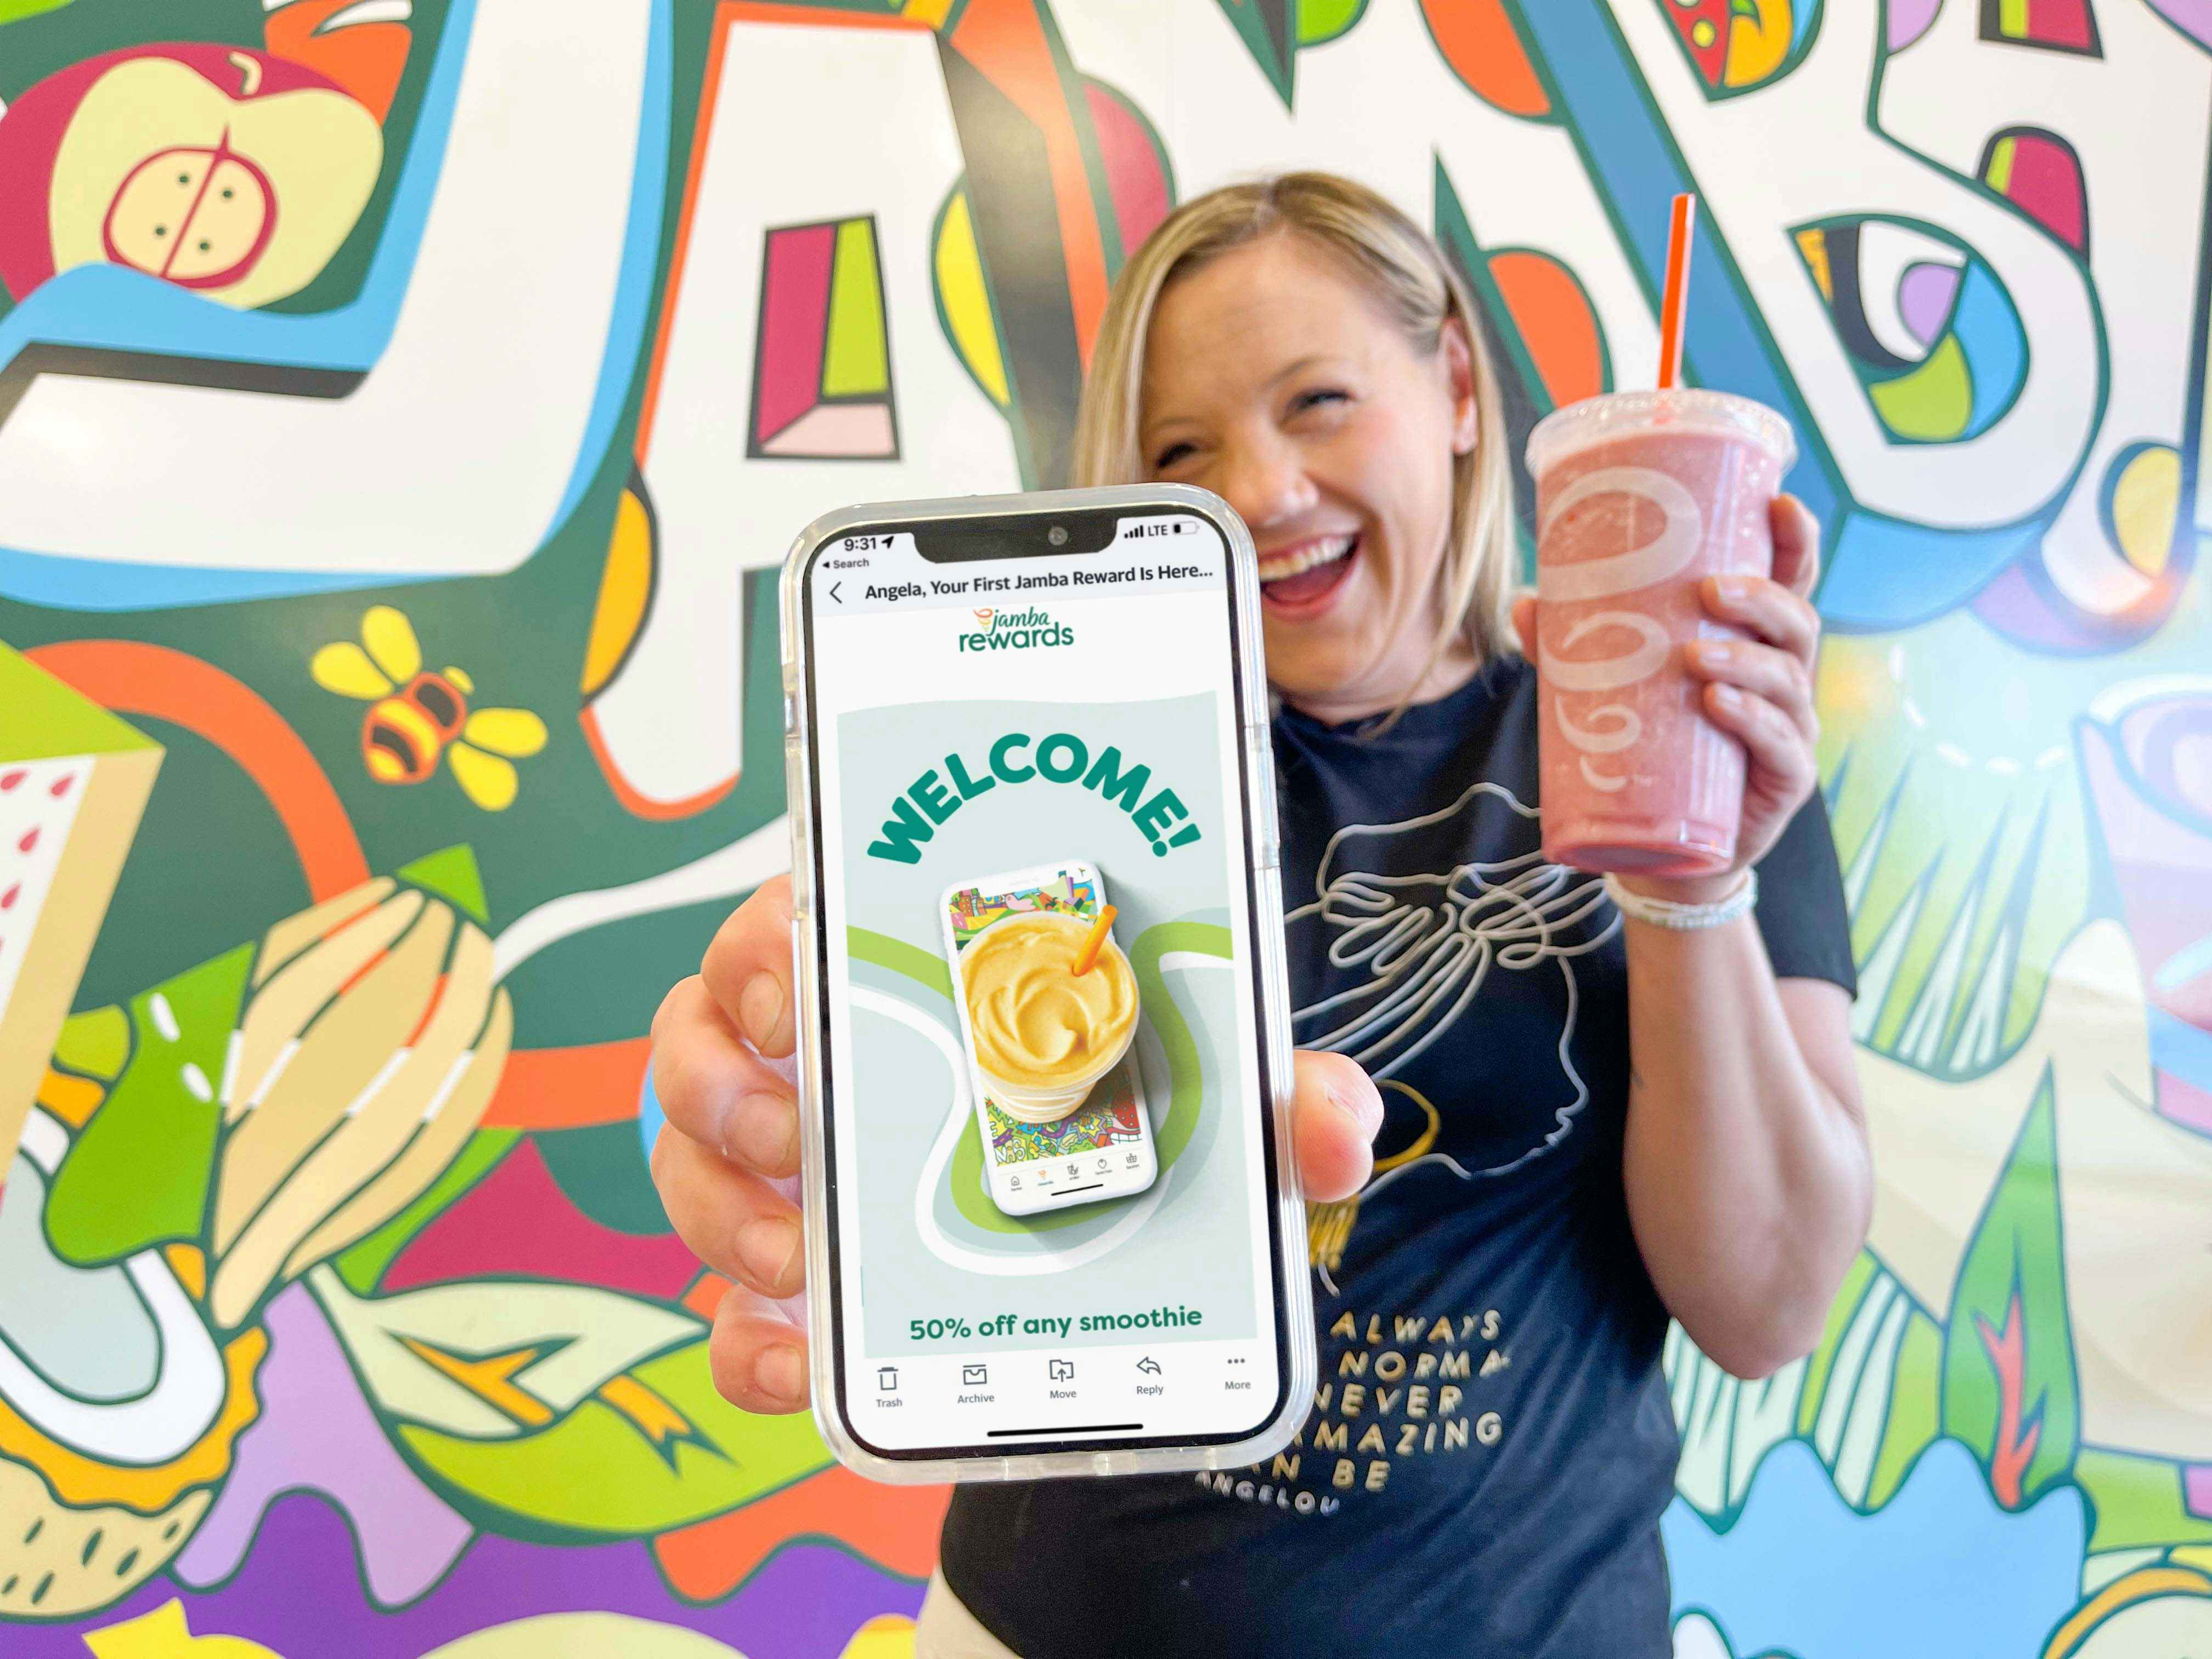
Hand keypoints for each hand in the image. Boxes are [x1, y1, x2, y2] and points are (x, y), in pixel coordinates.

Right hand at [648, 874, 1384, 1414]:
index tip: (800, 995)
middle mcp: (826, 1049)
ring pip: (690, 1154)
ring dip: (715, 1201)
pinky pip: (728, 1298)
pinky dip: (742, 1336)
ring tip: (795, 1252)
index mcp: (908, 962)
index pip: (794, 913)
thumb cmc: (1152, 1111)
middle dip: (716, 1080)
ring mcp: (796, 1160)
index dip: (767, 942)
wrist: (1135, 1235)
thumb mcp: (1225, 1095)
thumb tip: (1335, 1121)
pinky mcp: (799, 1267)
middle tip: (788, 1132)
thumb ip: (1287, 1095)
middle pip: (707, 1028)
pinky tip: (795, 1360)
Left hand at [1512, 493, 1824, 902]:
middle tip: (1710, 590)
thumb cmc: (1650, 752)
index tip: (1777, 502)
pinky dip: (1753, 721)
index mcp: (1754, 645)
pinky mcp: (1785, 780)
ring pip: (1789, 681)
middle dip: (1763, 600)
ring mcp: (1791, 730)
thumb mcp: (1612, 692)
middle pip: (1799, 624)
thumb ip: (1573, 650)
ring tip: (1695, 656)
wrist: (1664, 849)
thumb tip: (1526, 601)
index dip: (1794, 542)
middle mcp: (1784, 680)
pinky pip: (1781, 744)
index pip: (1790, 583)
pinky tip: (1720, 704)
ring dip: (1748, 660)